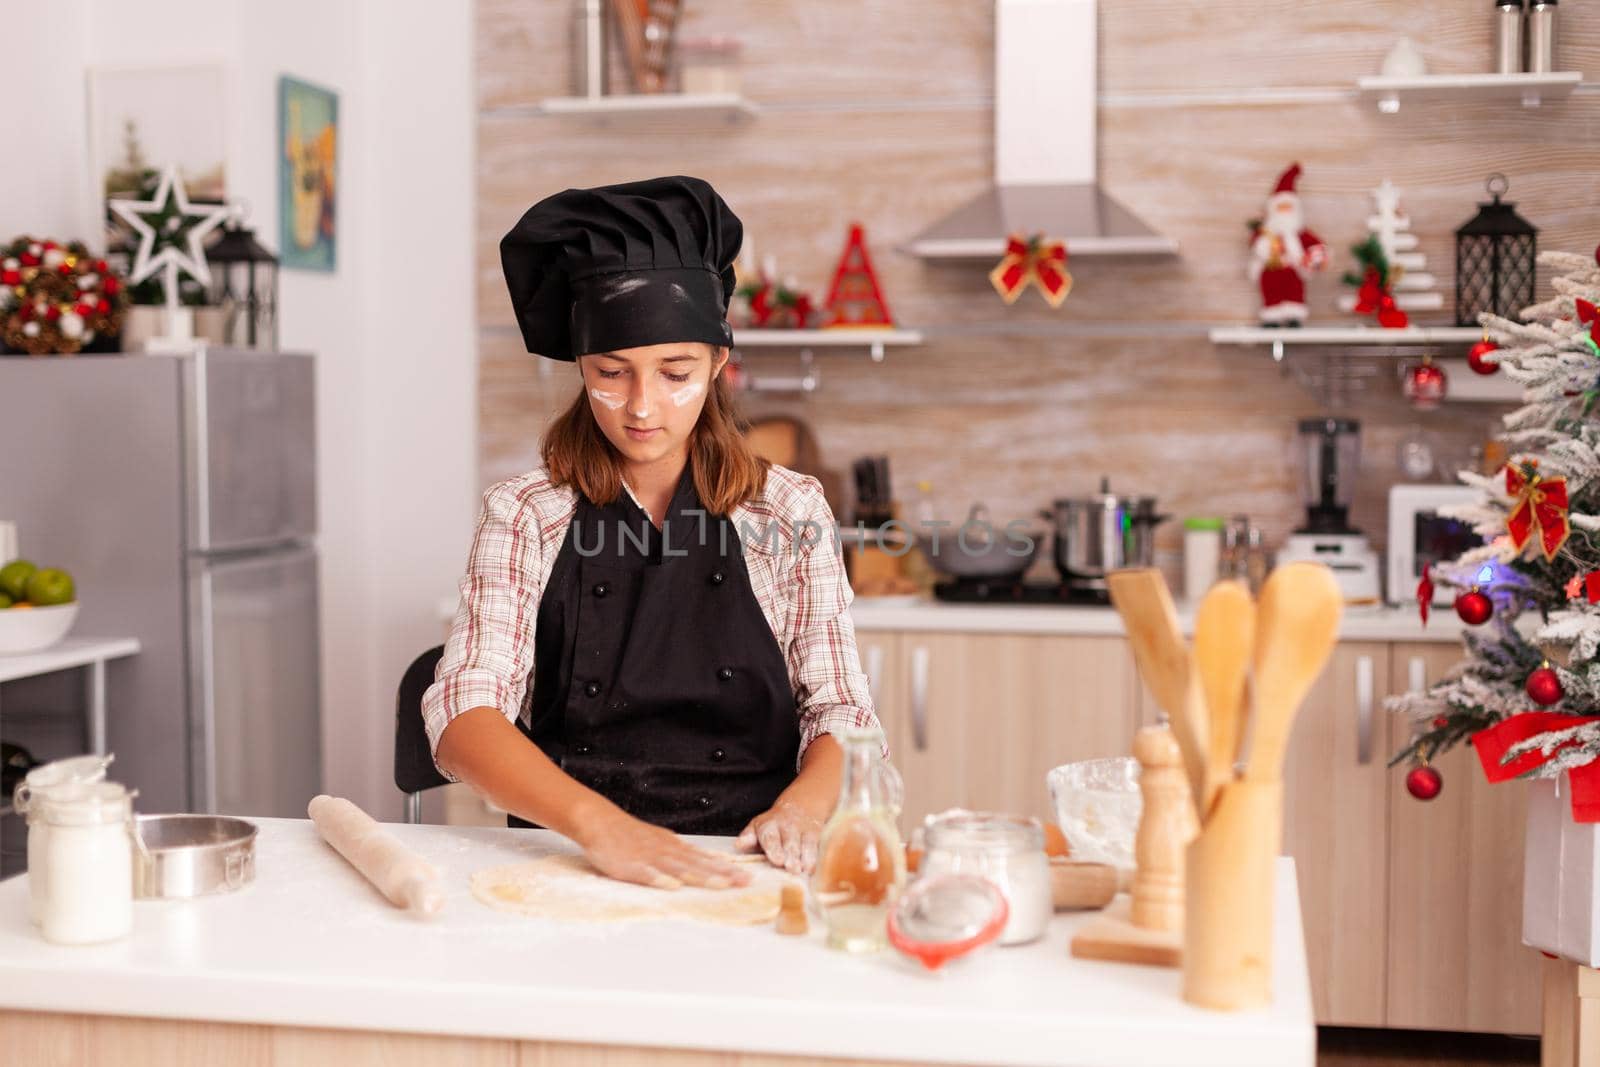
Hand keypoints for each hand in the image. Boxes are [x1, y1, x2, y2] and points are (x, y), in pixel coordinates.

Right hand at [574, 805, 749, 890]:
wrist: (600, 822)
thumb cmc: (630, 834)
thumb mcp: (660, 840)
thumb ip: (681, 853)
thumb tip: (706, 861)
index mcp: (674, 847)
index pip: (705, 859)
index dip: (726, 868)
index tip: (747, 877)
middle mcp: (667, 852)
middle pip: (699, 865)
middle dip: (723, 875)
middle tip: (745, 882)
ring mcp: (649, 858)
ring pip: (679, 869)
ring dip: (701, 877)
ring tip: (721, 885)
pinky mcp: (630, 865)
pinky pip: (646, 874)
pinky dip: (660, 880)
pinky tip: (672, 887)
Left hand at [736, 798, 823, 874]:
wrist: (800, 808)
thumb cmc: (773, 827)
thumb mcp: (757, 828)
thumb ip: (748, 837)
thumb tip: (739, 844)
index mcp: (769, 825)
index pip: (770, 836)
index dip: (774, 848)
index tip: (777, 861)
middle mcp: (788, 826)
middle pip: (790, 841)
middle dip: (791, 854)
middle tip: (791, 868)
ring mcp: (804, 829)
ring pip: (806, 843)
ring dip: (806, 857)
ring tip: (804, 869)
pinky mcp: (818, 834)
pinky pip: (818, 845)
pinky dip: (817, 857)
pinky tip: (814, 869)